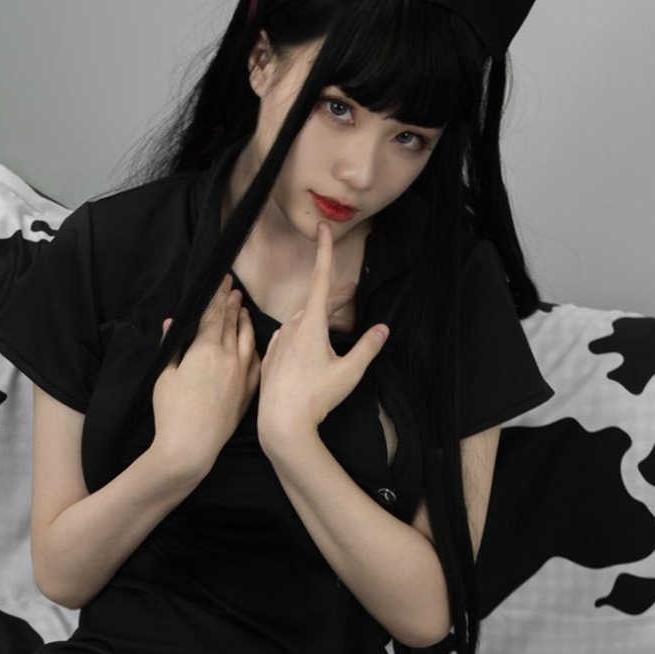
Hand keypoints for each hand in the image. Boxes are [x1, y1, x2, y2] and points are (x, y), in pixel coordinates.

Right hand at [151, 273, 259, 477]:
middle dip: (232, 304)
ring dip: (245, 323)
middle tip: (234, 289)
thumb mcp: (165, 375)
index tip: (223, 280)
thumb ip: (172, 346)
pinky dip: (254, 349)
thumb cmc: (172, 412)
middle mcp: (228, 357)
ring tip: (244, 311)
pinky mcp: (248, 392)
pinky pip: (256, 363)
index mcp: (205, 349)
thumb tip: (173, 323)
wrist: (191, 446)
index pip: (213, 314)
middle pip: (232, 323)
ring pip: (247, 340)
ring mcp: (242, 375)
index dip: (218, 295)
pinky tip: (253, 345)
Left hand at [256, 222, 388, 449]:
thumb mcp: (349, 373)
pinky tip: (312, 346)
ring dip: (320, 317)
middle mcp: (291, 329)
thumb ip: (367, 348)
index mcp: (310, 326)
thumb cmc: (315, 398)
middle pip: (315, 303)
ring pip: (302, 320)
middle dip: (334, 297)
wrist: (281, 424)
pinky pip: (290, 337)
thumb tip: (382, 329)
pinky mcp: (272, 357)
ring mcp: (279, 343)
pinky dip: (305, 334)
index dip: (324, 253)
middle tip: (351, 293)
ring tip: (336, 321)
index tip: (323, 229)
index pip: (320, 280)